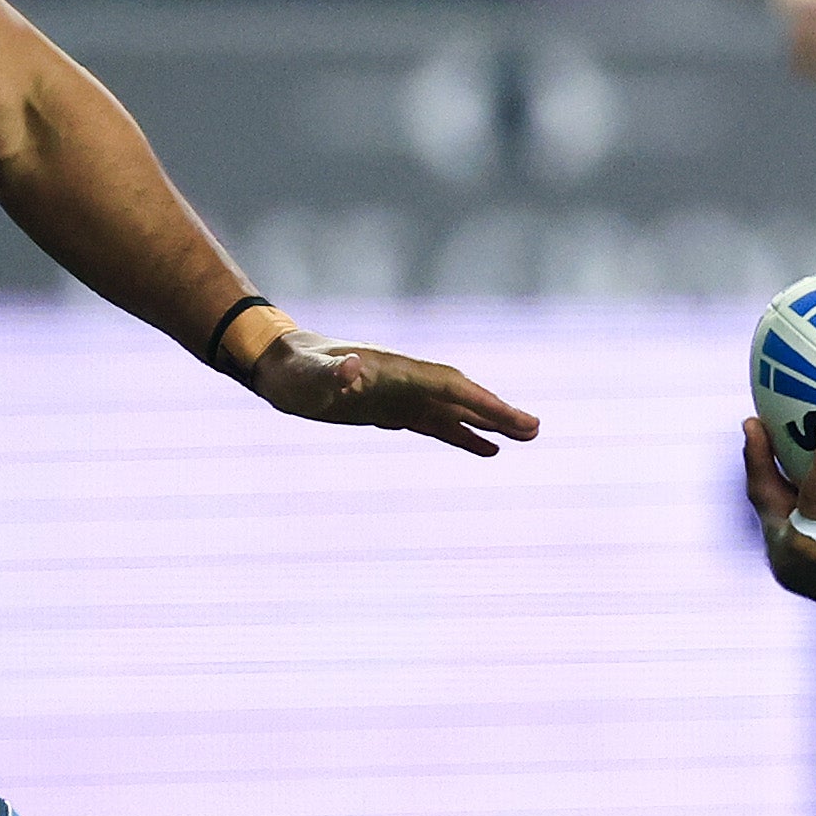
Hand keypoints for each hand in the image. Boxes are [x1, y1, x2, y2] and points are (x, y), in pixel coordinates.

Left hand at [248, 329, 542, 455]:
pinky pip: (437, 424)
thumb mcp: (309, 375)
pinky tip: (486, 450)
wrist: (280, 364)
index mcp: (395, 370)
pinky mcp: (392, 410)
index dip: (478, 401)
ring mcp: (402, 395)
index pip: (447, 386)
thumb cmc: (294, 370)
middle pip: (461, 397)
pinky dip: (463, 436)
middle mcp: (406, 381)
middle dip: (498, 412)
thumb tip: (355, 370)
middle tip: (536, 430)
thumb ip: (334, 373)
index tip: (510, 418)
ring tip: (526, 438)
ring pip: (455, 412)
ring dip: (489, 424)